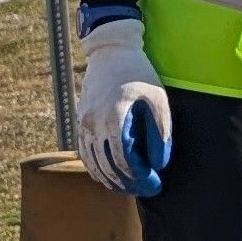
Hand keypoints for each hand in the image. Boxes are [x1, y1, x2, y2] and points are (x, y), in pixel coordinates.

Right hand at [76, 16, 171, 197]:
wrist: (111, 52)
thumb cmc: (139, 73)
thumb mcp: (157, 98)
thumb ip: (160, 131)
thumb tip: (159, 163)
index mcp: (115, 117)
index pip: (125, 160)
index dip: (141, 176)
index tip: (155, 183)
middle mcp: (95, 123)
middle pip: (108, 166)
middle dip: (129, 183)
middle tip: (147, 189)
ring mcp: (84, 123)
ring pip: (94, 164)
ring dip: (112, 180)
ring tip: (130, 187)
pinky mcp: (81, 122)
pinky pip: (84, 154)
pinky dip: (96, 169)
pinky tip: (109, 177)